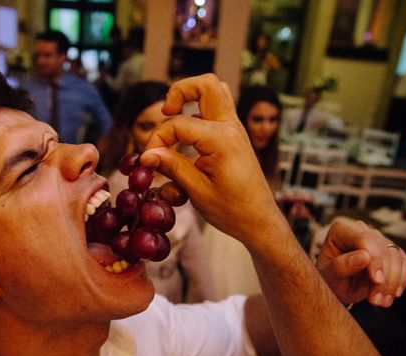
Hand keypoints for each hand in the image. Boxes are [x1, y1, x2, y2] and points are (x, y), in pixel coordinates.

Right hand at [139, 74, 286, 249]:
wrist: (259, 221)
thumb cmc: (231, 211)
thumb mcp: (196, 191)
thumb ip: (172, 167)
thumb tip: (147, 155)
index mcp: (221, 140)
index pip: (178, 125)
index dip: (157, 140)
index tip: (148, 161)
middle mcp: (231, 128)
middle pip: (206, 85)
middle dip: (180, 91)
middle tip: (166, 111)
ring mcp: (236, 130)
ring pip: (216, 91)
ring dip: (193, 96)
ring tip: (175, 115)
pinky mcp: (235, 136)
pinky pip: (219, 110)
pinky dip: (200, 112)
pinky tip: (188, 136)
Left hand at [315, 218, 405, 306]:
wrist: (336, 288)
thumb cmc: (328, 279)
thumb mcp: (328, 276)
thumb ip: (341, 266)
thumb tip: (364, 256)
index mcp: (341, 230)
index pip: (363, 239)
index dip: (374, 259)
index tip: (377, 280)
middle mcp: (361, 230)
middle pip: (382, 248)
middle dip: (383, 277)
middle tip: (376, 301)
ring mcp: (377, 239)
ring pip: (396, 256)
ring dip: (392, 282)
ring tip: (381, 302)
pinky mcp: (389, 251)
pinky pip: (403, 261)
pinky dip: (400, 280)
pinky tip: (392, 296)